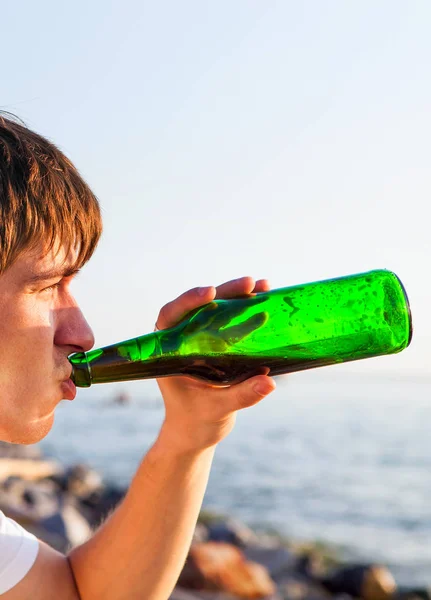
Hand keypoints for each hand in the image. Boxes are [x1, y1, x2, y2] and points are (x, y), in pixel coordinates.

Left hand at [154, 277, 275, 452]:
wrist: (196, 433)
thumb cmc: (196, 422)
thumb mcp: (218, 409)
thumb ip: (241, 395)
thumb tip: (269, 383)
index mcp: (169, 352)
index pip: (171, 317)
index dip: (188, 301)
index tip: (210, 293)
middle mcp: (184, 340)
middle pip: (200, 306)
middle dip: (225, 292)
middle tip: (250, 284)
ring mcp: (202, 340)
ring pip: (218, 309)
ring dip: (239, 296)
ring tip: (264, 286)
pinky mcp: (219, 345)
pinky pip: (232, 321)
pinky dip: (247, 310)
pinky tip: (267, 299)